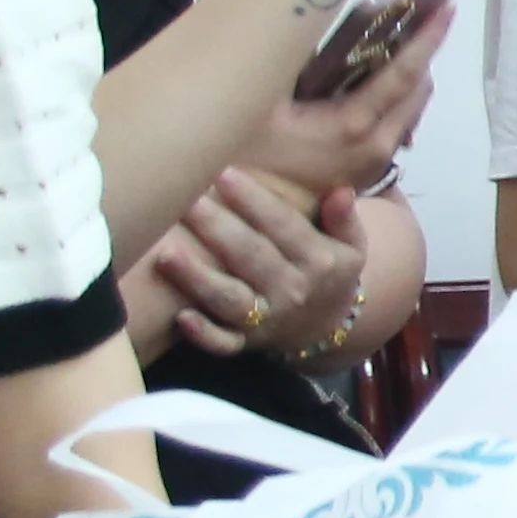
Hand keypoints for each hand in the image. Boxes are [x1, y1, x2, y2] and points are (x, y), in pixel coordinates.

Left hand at [159, 167, 368, 359]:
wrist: (327, 328)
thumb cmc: (329, 272)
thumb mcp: (351, 245)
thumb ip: (345, 218)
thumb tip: (341, 192)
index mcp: (319, 261)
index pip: (284, 226)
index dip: (254, 201)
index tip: (224, 173)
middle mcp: (293, 291)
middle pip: (250, 256)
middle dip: (216, 227)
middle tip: (185, 199)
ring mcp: (267, 320)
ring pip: (229, 298)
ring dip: (197, 278)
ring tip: (165, 251)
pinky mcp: (245, 343)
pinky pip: (223, 344)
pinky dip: (203, 335)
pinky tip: (180, 316)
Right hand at [251, 0, 452, 191]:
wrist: (245, 212)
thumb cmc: (244, 154)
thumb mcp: (258, 100)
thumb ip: (291, 61)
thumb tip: (316, 18)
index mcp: (354, 124)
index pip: (404, 73)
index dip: (428, 38)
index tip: (448, 7)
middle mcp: (377, 144)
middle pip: (418, 88)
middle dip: (421, 50)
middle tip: (416, 14)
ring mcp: (376, 160)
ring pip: (411, 108)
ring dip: (410, 74)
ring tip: (395, 39)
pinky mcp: (370, 170)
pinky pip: (397, 124)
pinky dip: (396, 96)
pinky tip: (372, 76)